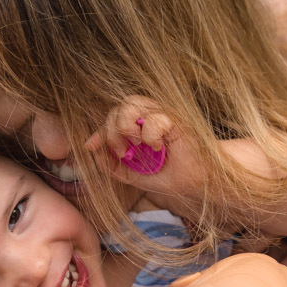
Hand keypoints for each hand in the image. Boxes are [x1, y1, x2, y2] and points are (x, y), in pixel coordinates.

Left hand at [85, 95, 206, 210]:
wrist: (195, 183)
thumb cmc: (168, 175)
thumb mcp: (131, 175)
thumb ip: (111, 164)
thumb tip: (92, 149)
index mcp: (136, 128)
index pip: (111, 119)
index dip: (99, 131)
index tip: (91, 146)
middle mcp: (147, 117)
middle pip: (117, 108)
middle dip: (111, 131)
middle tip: (123, 153)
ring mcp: (161, 115)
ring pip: (130, 103)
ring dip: (126, 127)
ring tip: (137, 146)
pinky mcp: (176, 119)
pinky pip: (154, 117)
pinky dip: (150, 135)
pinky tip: (159, 147)